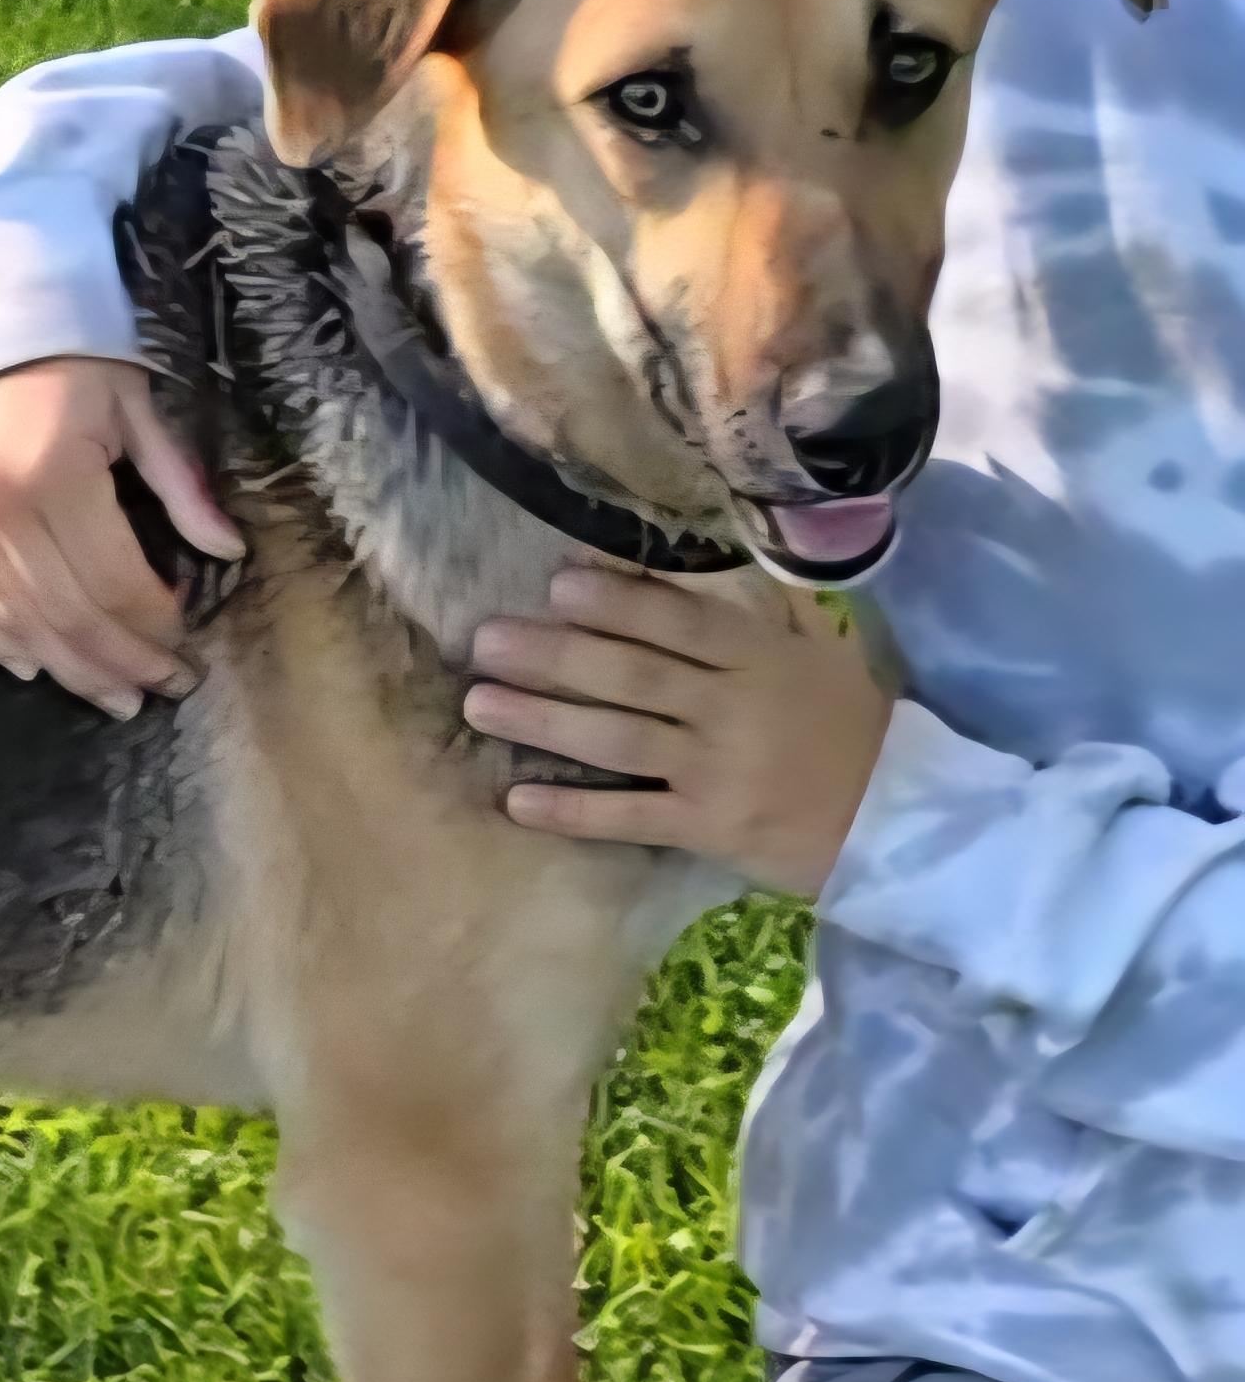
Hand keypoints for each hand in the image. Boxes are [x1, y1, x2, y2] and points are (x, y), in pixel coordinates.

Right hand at [0, 357, 245, 717]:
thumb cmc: (71, 348)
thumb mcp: (136, 403)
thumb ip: (179, 483)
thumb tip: (228, 551)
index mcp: (55, 471)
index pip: (112, 580)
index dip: (154, 624)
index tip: (187, 646)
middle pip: (66, 614)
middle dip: (121, 661)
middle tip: (161, 690)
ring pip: (15, 620)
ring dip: (68, 668)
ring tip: (113, 699)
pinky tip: (33, 669)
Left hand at [460, 568, 892, 897]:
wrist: (902, 817)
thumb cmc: (853, 728)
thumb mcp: (820, 655)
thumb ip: (762, 614)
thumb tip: (710, 555)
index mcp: (761, 657)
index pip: (679, 621)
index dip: (617, 602)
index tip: (556, 584)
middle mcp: (733, 707)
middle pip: (630, 674)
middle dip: (553, 655)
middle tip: (484, 640)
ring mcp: (719, 769)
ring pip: (617, 739)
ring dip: (543, 720)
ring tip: (479, 703)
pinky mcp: (710, 827)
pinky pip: (630, 816)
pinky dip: (574, 810)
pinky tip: (517, 799)